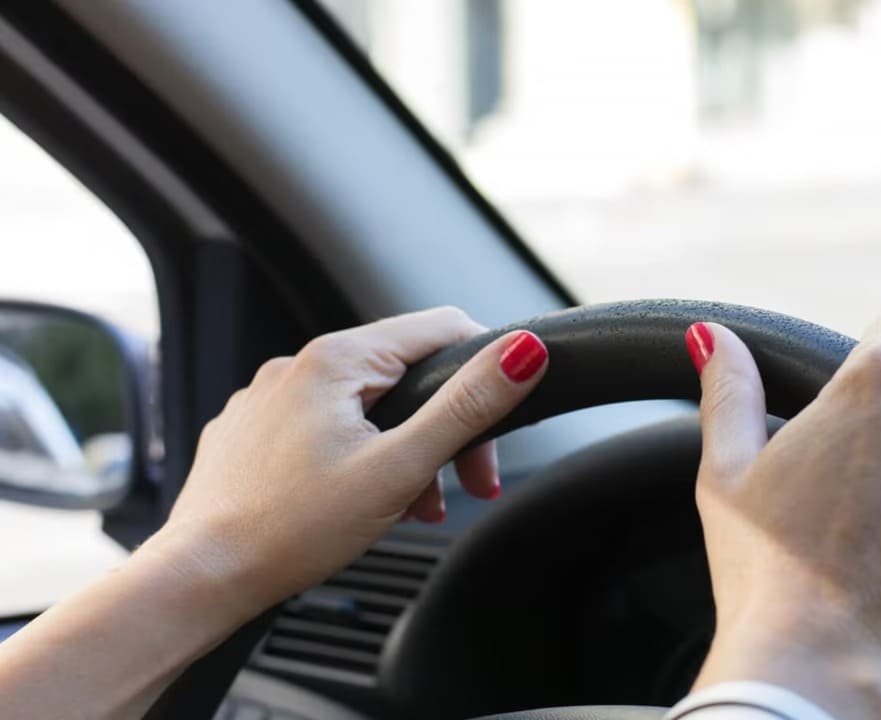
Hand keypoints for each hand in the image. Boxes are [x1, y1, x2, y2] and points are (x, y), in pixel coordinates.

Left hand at [155, 306, 547, 617]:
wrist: (201, 579)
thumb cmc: (292, 529)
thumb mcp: (399, 467)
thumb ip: (466, 407)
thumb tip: (522, 352)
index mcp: (337, 359)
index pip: (440, 329)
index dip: (485, 372)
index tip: (500, 427)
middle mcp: (297, 366)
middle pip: (405, 376)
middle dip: (445, 429)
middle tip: (468, 486)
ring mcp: (269, 399)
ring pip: (365, 407)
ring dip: (404, 451)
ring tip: (413, 508)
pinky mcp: (253, 433)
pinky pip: (323, 428)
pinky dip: (358, 457)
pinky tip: (359, 502)